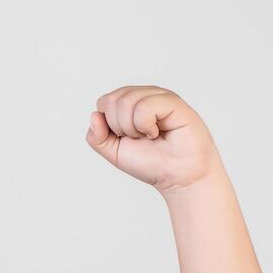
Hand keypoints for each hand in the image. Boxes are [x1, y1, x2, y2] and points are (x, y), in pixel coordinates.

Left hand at [85, 86, 221, 193]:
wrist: (178, 176)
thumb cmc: (151, 162)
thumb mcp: (114, 152)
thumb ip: (97, 137)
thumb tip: (94, 115)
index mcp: (130, 103)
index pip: (104, 102)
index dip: (109, 125)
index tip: (126, 138)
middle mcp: (144, 95)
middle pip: (111, 100)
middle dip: (119, 127)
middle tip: (139, 138)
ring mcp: (159, 96)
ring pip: (126, 102)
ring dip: (133, 128)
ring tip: (150, 136)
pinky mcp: (172, 101)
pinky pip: (144, 107)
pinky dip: (146, 126)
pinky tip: (158, 132)